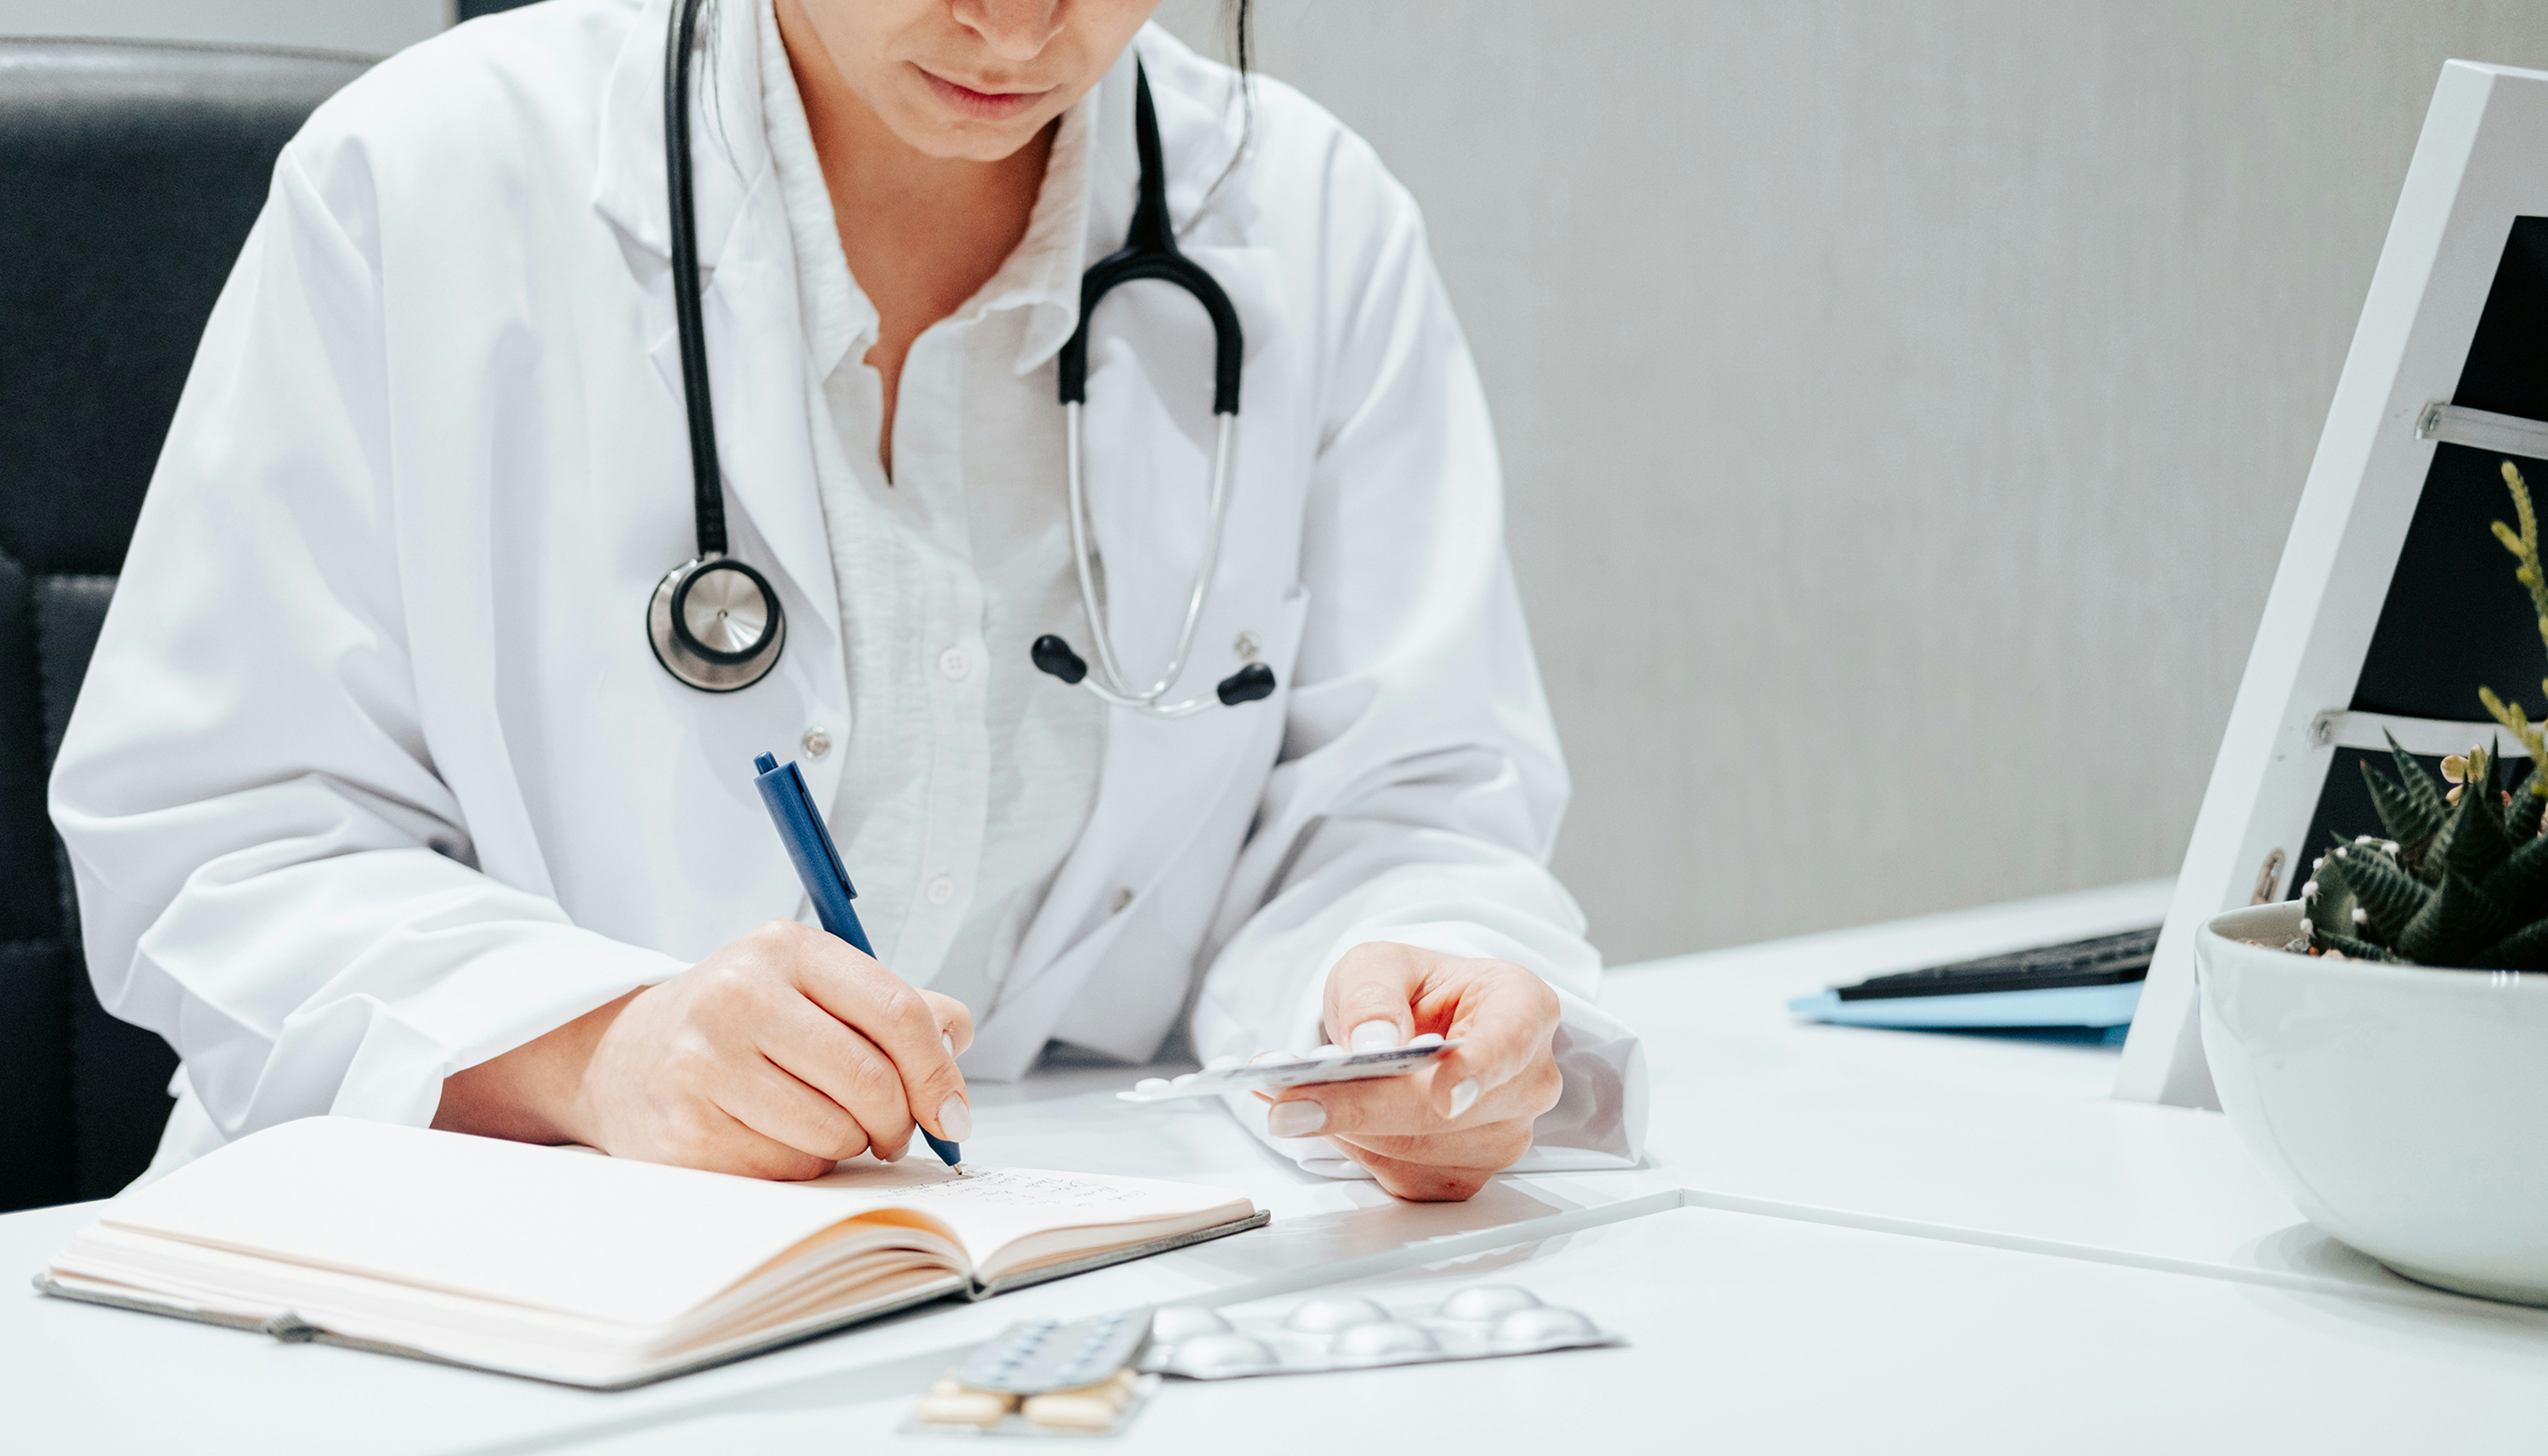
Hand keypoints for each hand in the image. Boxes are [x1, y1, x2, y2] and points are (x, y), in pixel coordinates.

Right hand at [435, 920, 972, 1179]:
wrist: (622, 1056)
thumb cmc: (736, 1023)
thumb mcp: (810, 987)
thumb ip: (892, 1004)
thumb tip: (958, 1033)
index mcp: (783, 949)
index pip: (897, 1012)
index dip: (939, 1073)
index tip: (952, 1111)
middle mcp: (737, 997)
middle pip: (871, 1081)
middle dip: (900, 1121)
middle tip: (894, 1131)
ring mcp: (704, 1065)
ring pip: (834, 1133)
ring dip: (849, 1146)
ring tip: (825, 1125)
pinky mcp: (686, 1131)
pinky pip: (788, 1169)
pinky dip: (802, 1166)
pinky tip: (776, 1138)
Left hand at [1260, 941, 1562, 1201]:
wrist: (1418, 1030)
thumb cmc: (1413, 992)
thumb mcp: (1379, 965)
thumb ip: (1372, 994)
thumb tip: (1374, 1043)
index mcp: (1522, 1008)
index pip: (1510, 1043)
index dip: (1478, 1071)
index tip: (1441, 1094)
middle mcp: (1527, 1081)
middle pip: (1448, 1112)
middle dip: (1363, 1106)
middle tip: (1291, 1099)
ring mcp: (1503, 1136)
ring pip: (1417, 1150)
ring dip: (1348, 1128)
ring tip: (1292, 1098)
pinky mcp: (1465, 1175)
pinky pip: (1402, 1176)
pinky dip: (1354, 1148)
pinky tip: (1328, 1116)